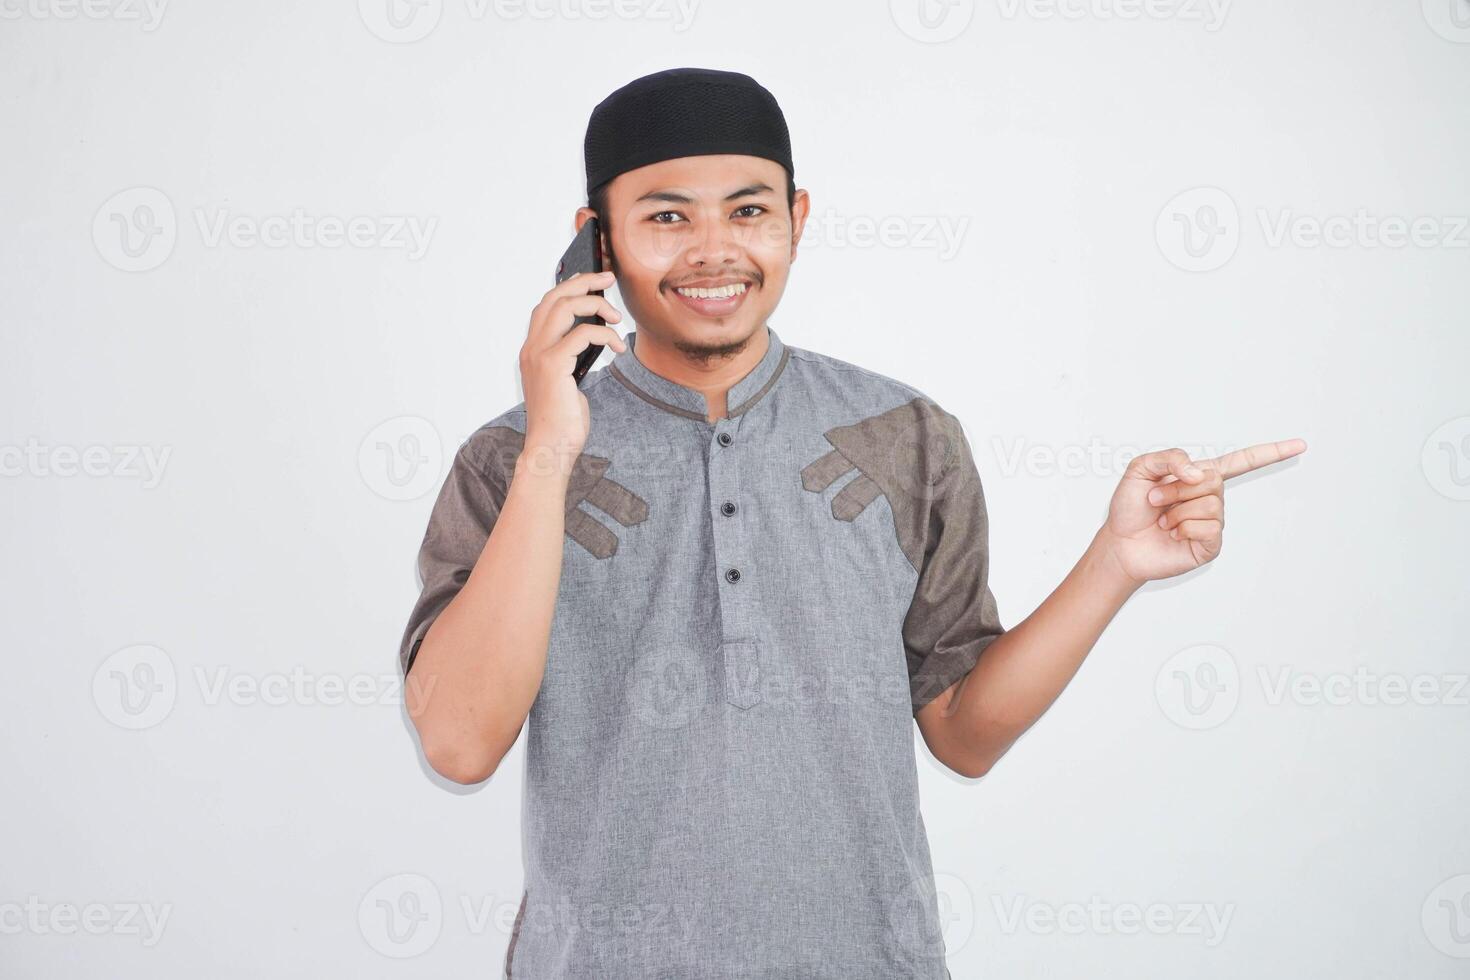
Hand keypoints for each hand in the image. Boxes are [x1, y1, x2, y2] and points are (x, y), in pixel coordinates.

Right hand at [519, 269, 624, 470]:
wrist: (550, 448)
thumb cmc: (561, 421)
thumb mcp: (567, 382)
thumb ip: (572, 358)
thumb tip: (594, 337)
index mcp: (533, 350)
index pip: (547, 306)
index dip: (569, 288)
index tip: (593, 283)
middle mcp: (531, 348)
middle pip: (554, 297)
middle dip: (584, 282)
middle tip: (608, 279)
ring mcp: (539, 355)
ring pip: (566, 307)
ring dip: (596, 305)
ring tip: (617, 318)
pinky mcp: (554, 366)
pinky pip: (584, 334)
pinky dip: (606, 334)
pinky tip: (617, 347)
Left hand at [1100, 439, 1306, 584]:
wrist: (1119, 543)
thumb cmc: (1130, 508)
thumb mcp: (1140, 469)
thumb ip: (1169, 458)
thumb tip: (1200, 473)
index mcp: (1199, 477)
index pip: (1241, 462)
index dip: (1271, 453)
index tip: (1300, 445)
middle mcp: (1210, 498)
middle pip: (1213, 480)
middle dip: (1176, 487)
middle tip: (1155, 499)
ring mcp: (1212, 522)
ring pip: (1209, 504)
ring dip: (1176, 510)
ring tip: (1162, 519)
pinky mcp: (1210, 545)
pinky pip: (1208, 528)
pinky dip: (1183, 528)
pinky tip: (1173, 534)